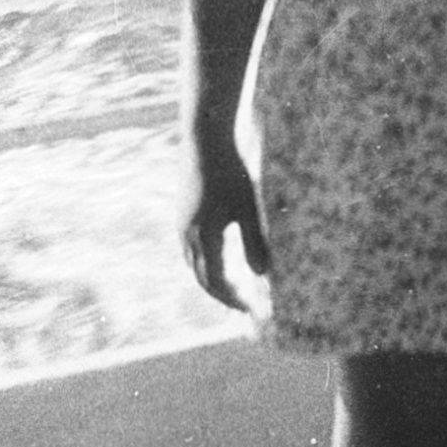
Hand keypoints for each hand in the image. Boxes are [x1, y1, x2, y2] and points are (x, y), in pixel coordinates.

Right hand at [180, 135, 269, 311]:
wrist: (205, 136)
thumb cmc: (231, 171)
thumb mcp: (249, 207)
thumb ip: (255, 242)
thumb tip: (263, 275)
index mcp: (204, 239)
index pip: (217, 283)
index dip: (235, 300)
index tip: (252, 310)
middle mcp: (187, 236)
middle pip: (203, 278)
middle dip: (223, 295)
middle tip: (243, 305)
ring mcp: (182, 222)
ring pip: (195, 263)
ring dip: (212, 279)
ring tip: (232, 286)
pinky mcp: (184, 209)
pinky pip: (192, 247)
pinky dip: (206, 260)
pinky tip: (219, 254)